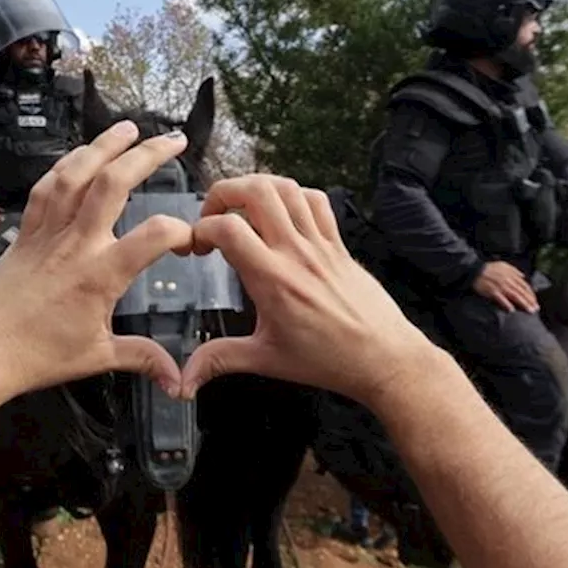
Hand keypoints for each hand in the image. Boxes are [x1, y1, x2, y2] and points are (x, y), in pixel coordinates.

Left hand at [0, 121, 191, 402]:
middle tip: (174, 141)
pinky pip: (46, 187)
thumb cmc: (33, 357)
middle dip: (148, 155)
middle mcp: (74, 244)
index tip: (194, 239)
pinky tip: (79, 156)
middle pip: (113, 183)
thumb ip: (142, 359)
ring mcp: (46, 233)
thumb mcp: (97, 358)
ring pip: (76, 173)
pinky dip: (65, 165)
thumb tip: (177, 381)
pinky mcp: (23, 232)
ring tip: (128, 128)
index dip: (182, 231)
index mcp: (99, 275)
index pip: (154, 236)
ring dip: (104, 145)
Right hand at [179, 175, 435, 403]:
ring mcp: (320, 244)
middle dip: (224, 192)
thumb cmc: (329, 360)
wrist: (383, 357)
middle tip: (213, 215)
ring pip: (287, 188)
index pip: (228, 229)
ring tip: (242, 208)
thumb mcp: (266, 359)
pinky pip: (316, 202)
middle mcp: (296, 253)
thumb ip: (220, 360)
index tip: (196, 247)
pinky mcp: (338, 244)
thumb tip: (185, 380)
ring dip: (257, 187)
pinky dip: (293, 196)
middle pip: (257, 191)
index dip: (200, 229)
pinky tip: (281, 215)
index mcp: (272, 279)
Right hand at [473, 261, 538, 312]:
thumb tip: (523, 276)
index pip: (524, 285)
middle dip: (530, 301)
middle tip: (536, 309)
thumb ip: (514, 270)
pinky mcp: (491, 291)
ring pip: (514, 296)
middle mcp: (508, 281)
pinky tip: (511, 310)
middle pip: (521, 292)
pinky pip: (500, 298)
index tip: (535, 301)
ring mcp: (500, 286)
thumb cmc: (489, 268)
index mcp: (511, 274)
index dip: (531, 294)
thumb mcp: (503, 265)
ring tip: (529, 311)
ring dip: (523, 303)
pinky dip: (506, 304)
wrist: (474, 270)